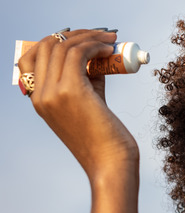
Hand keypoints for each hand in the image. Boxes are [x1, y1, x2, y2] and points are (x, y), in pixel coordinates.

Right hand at [17, 29, 138, 180]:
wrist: (111, 165)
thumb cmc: (106, 140)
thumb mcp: (90, 104)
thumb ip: (87, 80)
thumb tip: (97, 56)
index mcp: (39, 100)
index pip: (31, 58)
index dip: (55, 42)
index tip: (81, 38)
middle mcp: (40, 95)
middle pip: (47, 46)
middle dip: (76, 34)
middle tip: (102, 34)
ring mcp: (52, 93)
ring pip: (63, 46)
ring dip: (90, 37)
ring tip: (111, 39)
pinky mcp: (71, 91)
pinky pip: (79, 54)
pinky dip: (95, 46)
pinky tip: (110, 49)